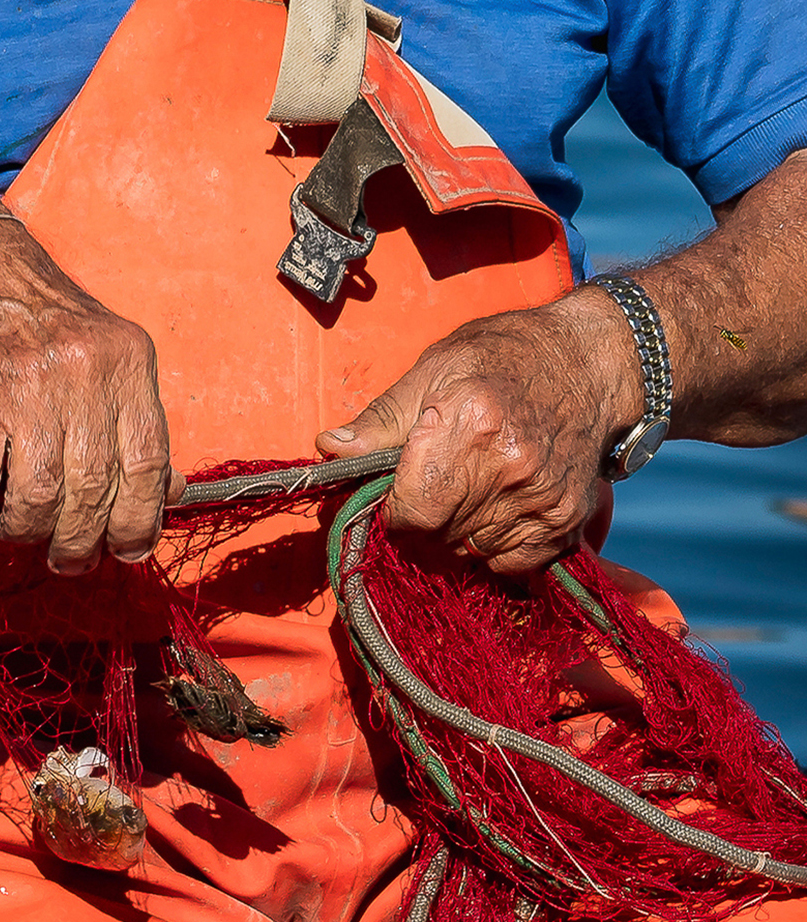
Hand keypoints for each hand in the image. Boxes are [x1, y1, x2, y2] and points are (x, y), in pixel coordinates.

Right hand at [0, 220, 180, 574]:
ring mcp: (24, 387)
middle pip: (94, 490)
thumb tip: (168, 492)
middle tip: (67, 558)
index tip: (127, 550)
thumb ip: (131, 418)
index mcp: (126, 359)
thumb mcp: (98, 349)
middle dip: (80, 541)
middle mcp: (82, 372)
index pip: (149, 462)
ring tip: (19, 532)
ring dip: (27, 532)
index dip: (141, 520)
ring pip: (39, 497)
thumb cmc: (28, 312)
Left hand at [314, 290, 638, 574]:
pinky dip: (495, 547)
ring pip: (469, 552)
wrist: (591, 363)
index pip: (411, 509)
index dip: (393, 509)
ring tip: (469, 489)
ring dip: (456, 534)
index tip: (394, 493)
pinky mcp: (567, 520)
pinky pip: (510, 563)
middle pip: (436, 535)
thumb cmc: (504, 358)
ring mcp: (542, 498)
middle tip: (432, 485)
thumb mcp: (434, 369)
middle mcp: (509, 467)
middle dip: (421, 520)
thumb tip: (330, 448)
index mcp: (469, 423)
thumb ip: (381, 420)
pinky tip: (497, 507)